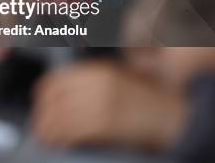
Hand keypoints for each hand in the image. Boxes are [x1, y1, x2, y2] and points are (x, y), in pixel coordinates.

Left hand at [31, 61, 188, 150]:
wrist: (176, 116)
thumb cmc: (146, 101)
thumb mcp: (117, 79)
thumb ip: (90, 82)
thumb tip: (59, 97)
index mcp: (96, 70)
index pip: (54, 81)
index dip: (41, 96)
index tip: (38, 107)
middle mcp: (95, 83)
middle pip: (53, 100)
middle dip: (41, 116)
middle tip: (39, 127)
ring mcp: (100, 102)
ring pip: (59, 117)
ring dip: (47, 130)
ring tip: (44, 139)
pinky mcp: (105, 123)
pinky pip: (72, 131)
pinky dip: (61, 139)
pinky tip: (58, 144)